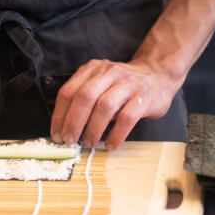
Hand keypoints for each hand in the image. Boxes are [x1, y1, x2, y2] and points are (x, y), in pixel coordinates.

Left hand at [50, 59, 179, 150]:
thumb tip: (65, 129)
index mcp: (92, 70)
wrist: (158, 76)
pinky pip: (127, 118)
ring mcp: (128, 84)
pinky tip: (110, 144)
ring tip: (88, 143)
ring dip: (93, 129)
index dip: (59, 115)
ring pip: (104, 106)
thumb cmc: (122, 87)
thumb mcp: (100, 85)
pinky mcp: (144, 97)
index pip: (68, 92)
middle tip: (70, 140)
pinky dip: (116, 134)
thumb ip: (84, 101)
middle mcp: (109, 73)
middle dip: (73, 122)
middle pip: (84, 97)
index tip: (57, 134)